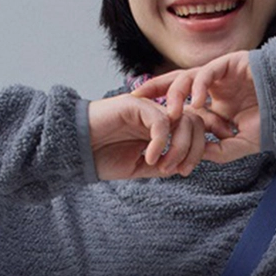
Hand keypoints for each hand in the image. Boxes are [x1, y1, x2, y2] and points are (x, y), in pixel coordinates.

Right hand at [86, 92, 238, 180]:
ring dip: (179, 148)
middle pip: (196, 122)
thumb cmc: (103, 157)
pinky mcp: (136, 104)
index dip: (199, 150)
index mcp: (161, 127)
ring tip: (163, 166)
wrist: (76, 149)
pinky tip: (149, 158)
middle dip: (194, 149)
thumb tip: (185, 165)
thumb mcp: (140, 166)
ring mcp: (149, 107)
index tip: (186, 171)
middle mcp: (158, 113)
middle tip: (180, 170)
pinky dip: (160, 143)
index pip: (195, 130)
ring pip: (184, 119)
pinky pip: (161, 121)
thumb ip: (163, 163)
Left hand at [131, 51, 260, 161]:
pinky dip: (200, 86)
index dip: (161, 109)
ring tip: (172, 112)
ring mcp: (221, 74)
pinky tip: (197, 102)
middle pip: (176, 84)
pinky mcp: (231, 63)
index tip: (142, 118)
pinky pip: (209, 71)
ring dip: (176, 93)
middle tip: (135, 97)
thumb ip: (216, 152)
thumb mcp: (238, 146)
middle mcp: (212, 87)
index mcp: (212, 104)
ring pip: (188, 76)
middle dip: (155, 89)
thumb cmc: (270, 126)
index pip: (180, 103)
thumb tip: (194, 156)